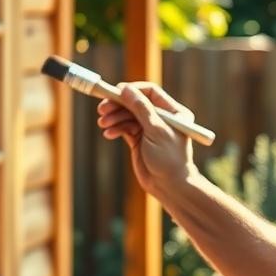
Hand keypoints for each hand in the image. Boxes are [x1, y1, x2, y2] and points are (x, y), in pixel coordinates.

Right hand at [96, 82, 195, 196]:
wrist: (168, 186)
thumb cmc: (169, 159)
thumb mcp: (156, 130)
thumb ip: (141, 109)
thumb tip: (125, 89)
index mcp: (173, 112)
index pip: (150, 92)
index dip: (132, 90)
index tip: (116, 92)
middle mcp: (161, 118)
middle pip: (135, 103)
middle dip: (118, 105)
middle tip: (102, 108)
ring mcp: (149, 128)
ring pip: (127, 115)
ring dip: (114, 118)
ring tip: (103, 124)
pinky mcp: (139, 139)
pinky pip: (124, 128)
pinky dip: (115, 129)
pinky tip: (108, 134)